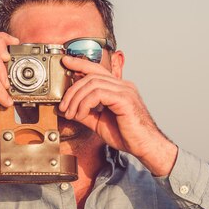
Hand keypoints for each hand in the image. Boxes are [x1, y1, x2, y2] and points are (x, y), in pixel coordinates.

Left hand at [58, 56, 177, 175]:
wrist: (144, 147)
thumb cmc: (127, 136)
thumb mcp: (99, 123)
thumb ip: (86, 113)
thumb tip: (68, 109)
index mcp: (119, 89)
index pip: (97, 70)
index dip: (80, 64)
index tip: (66, 62)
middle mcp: (123, 86)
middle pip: (91, 76)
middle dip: (72, 90)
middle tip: (63, 106)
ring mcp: (125, 91)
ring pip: (93, 83)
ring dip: (76, 99)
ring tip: (71, 113)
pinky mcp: (125, 99)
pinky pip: (98, 94)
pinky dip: (85, 103)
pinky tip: (82, 114)